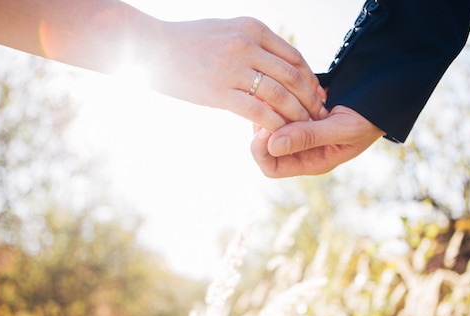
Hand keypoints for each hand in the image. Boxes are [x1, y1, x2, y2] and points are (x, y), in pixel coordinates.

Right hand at [147, 17, 326, 130]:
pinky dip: (273, 124)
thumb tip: (277, 65)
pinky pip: (258, 111)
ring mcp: (233, 68)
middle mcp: (247, 45)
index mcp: (252, 28)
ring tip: (303, 128)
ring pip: (280, 95)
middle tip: (318, 116)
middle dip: (310, 99)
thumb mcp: (226, 31)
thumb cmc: (188, 42)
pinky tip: (279, 134)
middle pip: (292, 76)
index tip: (316, 95)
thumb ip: (252, 44)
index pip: (294, 56)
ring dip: (296, 115)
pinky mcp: (219, 92)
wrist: (150, 47)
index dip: (311, 79)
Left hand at [250, 105, 383, 176]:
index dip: (261, 150)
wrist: (384, 95)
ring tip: (285, 92)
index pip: (271, 167)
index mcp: (311, 161)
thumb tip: (272, 145)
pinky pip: (279, 107)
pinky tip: (293, 86)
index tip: (266, 127)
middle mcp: (302, 149)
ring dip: (272, 107)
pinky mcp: (301, 111)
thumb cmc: (369, 117)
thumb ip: (309, 137)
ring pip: (269, 123)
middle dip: (264, 124)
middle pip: (264, 145)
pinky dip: (280, 95)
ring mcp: (301, 130)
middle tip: (272, 103)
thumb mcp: (343, 129)